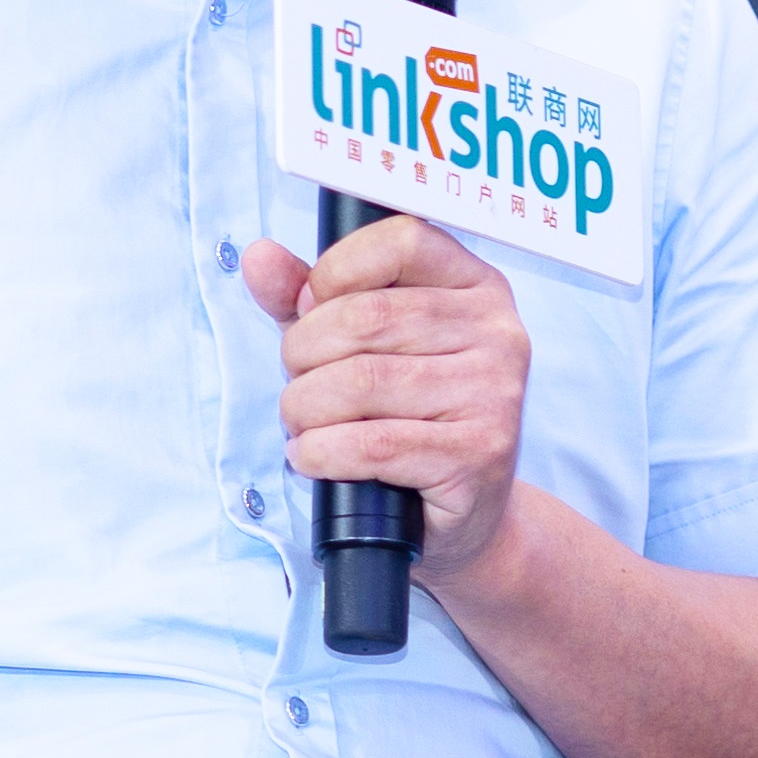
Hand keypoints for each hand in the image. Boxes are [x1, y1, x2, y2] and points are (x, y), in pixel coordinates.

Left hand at [242, 214, 532, 589]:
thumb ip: (309, 298)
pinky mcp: (477, 455)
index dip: (334, 273)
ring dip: (304, 409)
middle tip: (297, 384)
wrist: (461, 516)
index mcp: (476, 286)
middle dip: (303, 354)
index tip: (310, 310)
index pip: (401, 241)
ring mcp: (493, 394)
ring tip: (301, 424)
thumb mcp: (357, 345)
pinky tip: (312, 457)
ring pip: (360, 383)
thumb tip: (259, 258)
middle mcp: (498, 332)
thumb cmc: (407, 417)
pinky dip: (320, 452)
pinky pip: (372, 444)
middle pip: (367, 318)